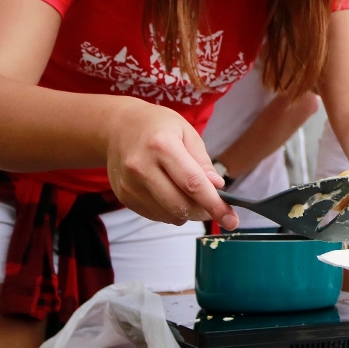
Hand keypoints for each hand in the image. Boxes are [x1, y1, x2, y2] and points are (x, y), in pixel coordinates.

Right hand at [105, 99, 238, 229]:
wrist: (117, 127)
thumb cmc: (157, 126)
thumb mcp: (186, 132)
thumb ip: (202, 162)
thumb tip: (217, 187)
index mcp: (161, 145)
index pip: (193, 183)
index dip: (215, 205)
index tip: (231, 220)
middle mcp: (142, 166)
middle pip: (180, 204)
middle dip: (203, 211)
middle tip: (213, 206)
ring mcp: (130, 184)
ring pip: (168, 215)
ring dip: (186, 212)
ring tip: (189, 194)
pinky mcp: (124, 197)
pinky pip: (155, 216)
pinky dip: (170, 212)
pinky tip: (170, 194)